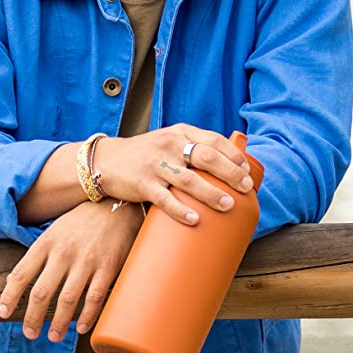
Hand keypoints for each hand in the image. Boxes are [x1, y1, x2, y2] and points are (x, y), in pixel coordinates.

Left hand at [0, 197, 139, 342]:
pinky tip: (80, 328)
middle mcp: (63, 253)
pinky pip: (95, 297)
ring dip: (58, 323)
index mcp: (45, 243)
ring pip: (67, 299)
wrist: (118, 203)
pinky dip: (86, 316)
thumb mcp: (53, 232)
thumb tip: (11, 281)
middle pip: (41, 293)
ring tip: (53, 336)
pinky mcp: (108, 267)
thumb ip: (36, 256)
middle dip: (33, 318)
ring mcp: (86, 261)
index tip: (2, 313)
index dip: (9, 297)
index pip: (20, 274)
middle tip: (30, 334)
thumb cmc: (81, 221)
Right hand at [96, 124, 258, 226]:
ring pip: (190, 180)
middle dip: (231, 174)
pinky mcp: (142, 184)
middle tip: (245, 188)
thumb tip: (227, 165)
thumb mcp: (168, 139)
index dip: (234, 156)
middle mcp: (170, 145)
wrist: (106, 160)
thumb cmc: (144, 153)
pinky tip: (194, 220)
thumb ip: (192, 146)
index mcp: (180, 132)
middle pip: (207, 158)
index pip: (214, 141)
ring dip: (212, 194)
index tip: (246, 170)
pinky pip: (165, 199)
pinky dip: (180, 210)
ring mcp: (156, 165)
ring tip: (228, 205)